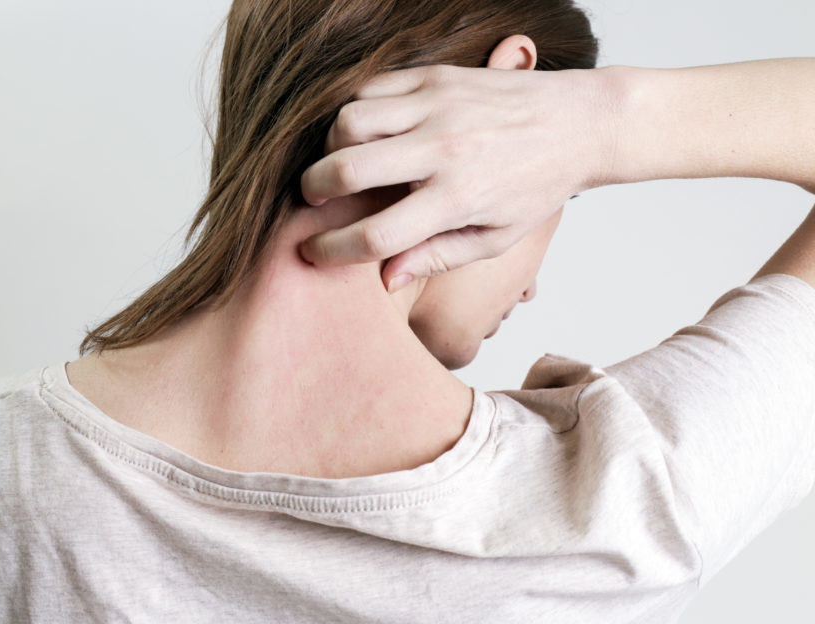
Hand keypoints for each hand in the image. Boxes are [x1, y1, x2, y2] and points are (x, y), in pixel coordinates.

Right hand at [298, 63, 617, 290]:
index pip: (376, 235)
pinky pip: (369, 88)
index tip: (313, 252)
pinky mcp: (436, 75)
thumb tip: (385, 278)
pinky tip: (364, 133)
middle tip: (313, 200)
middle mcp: (444, 149)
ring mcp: (438, 105)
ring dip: (330, 147)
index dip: (332, 250)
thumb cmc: (537, 186)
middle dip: (313, 192)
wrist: (579, 122)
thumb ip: (437, 258)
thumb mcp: (496, 238)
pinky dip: (354, 112)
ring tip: (341, 163)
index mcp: (459, 199)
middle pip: (348, 171)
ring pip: (348, 121)